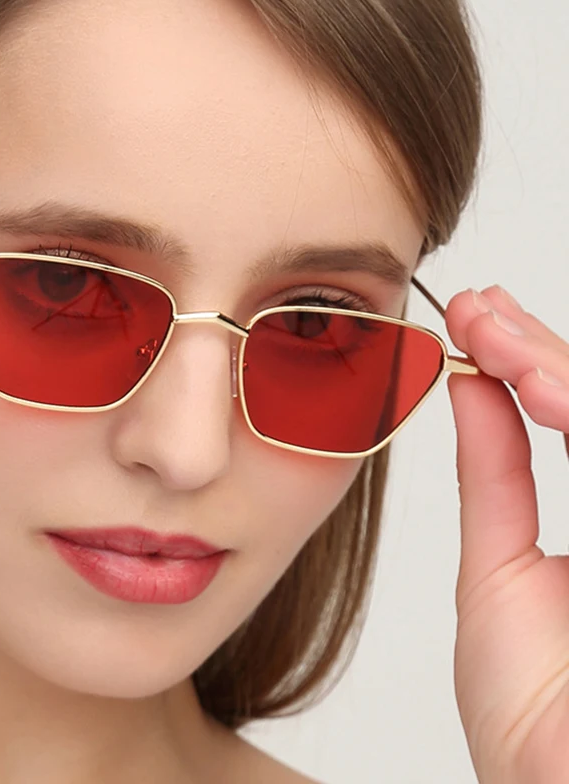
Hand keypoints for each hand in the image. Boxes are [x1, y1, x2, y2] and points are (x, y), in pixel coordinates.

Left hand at [444, 285, 568, 783]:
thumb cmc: (534, 717)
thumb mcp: (499, 573)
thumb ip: (496, 476)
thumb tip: (471, 387)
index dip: (532, 362)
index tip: (475, 323)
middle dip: (542, 350)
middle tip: (478, 312)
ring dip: (564, 369)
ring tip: (493, 337)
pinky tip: (538, 390)